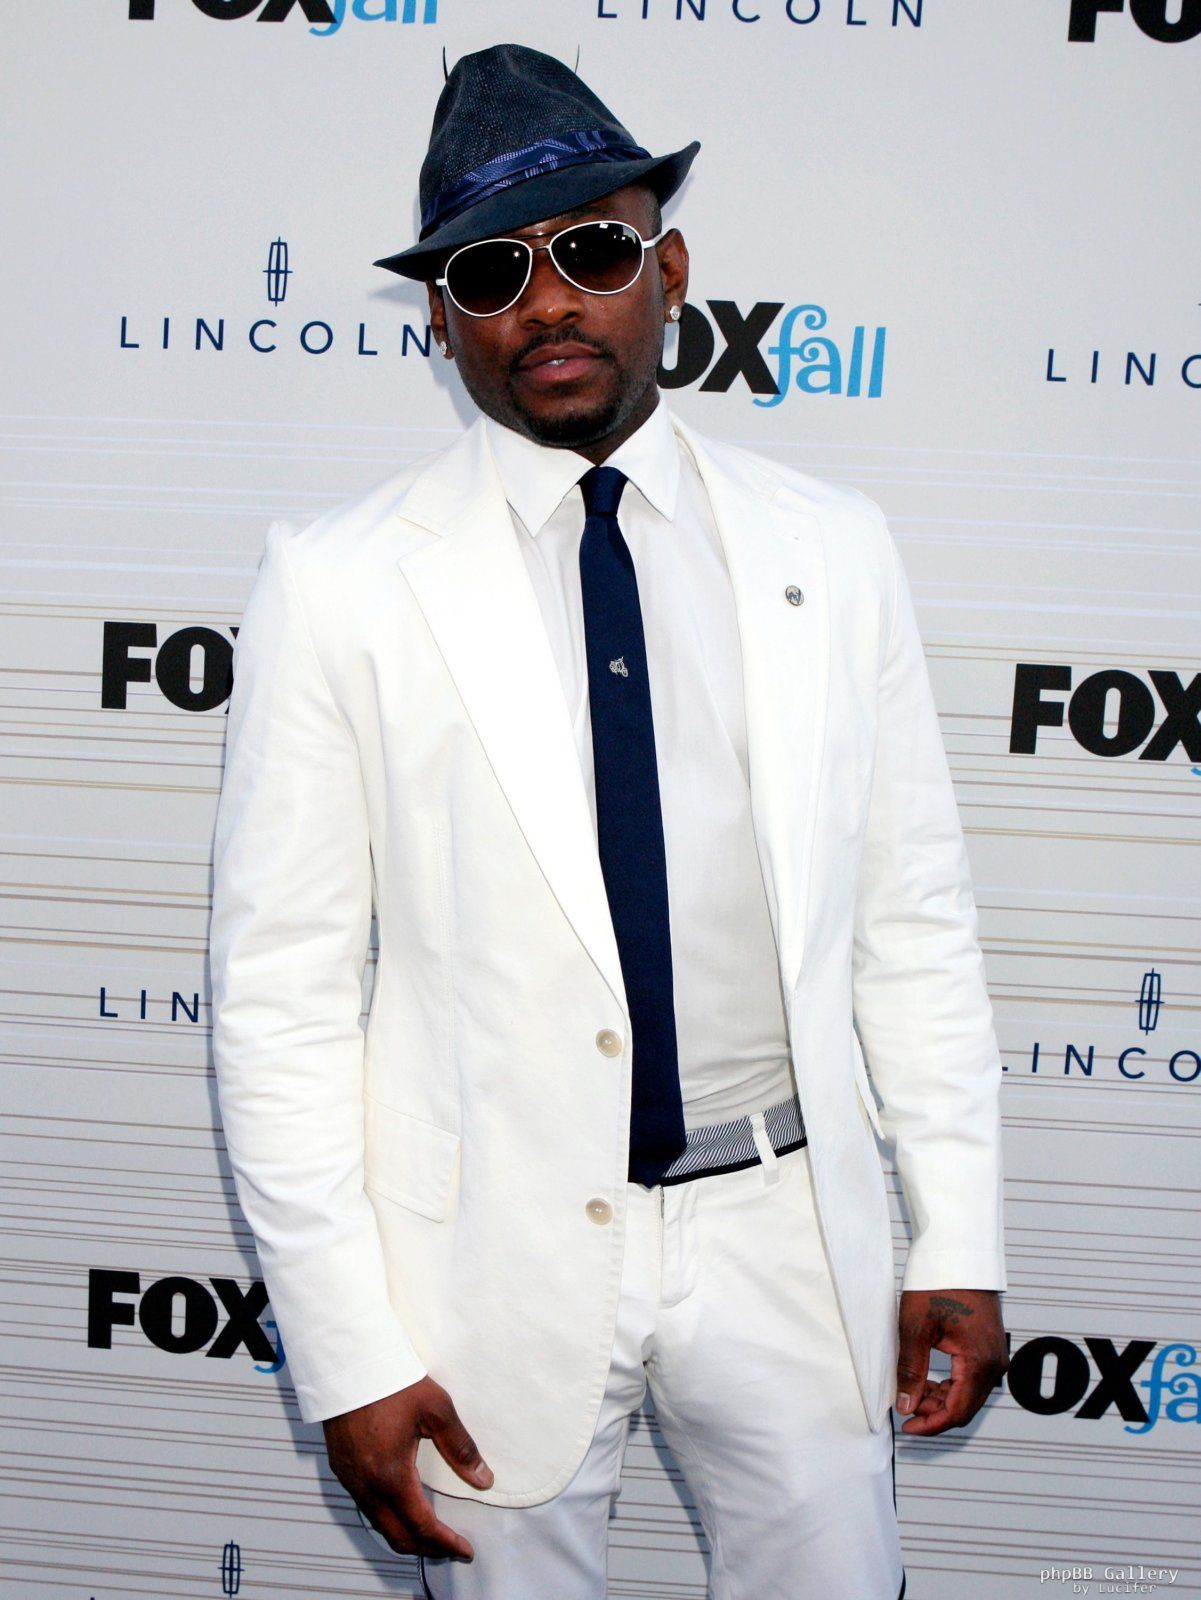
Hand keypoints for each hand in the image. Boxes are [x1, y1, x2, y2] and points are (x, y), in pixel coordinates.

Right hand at [323, 1376, 493, 1559]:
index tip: (465, 1550)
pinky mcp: (341, 1468)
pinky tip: (402, 1506)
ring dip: (407, 1535)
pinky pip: (366, 1507)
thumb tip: (483, 1478)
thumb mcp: (436, 1409)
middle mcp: (366, 1486)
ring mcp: (350, 1479)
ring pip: (380, 1525)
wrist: (348, 1363)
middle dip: (427, 1549)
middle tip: (451, 1548)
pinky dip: (388, 1518)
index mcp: (391, 1476)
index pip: (422, 1526)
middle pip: (398, 1536)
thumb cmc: (391, 1382)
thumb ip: (460, 1447)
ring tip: (432, 1533)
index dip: (446, 1543)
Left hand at [894, 1288, 1007, 1435]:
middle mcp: (994, 1363)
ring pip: (969, 1395)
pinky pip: (972, 1379)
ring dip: (941, 1400)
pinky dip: (950, 1386)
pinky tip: (929, 1381)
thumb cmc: (938, 1283)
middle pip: (965, 1407)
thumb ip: (911, 1370)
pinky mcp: (988, 1348)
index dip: (931, 1424)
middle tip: (905, 1409)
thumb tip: (906, 1405)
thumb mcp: (916, 1328)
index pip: (956, 1411)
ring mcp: (994, 1356)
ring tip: (912, 1393)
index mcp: (979, 1361)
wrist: (958, 1256)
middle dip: (934, 1413)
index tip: (908, 1428)